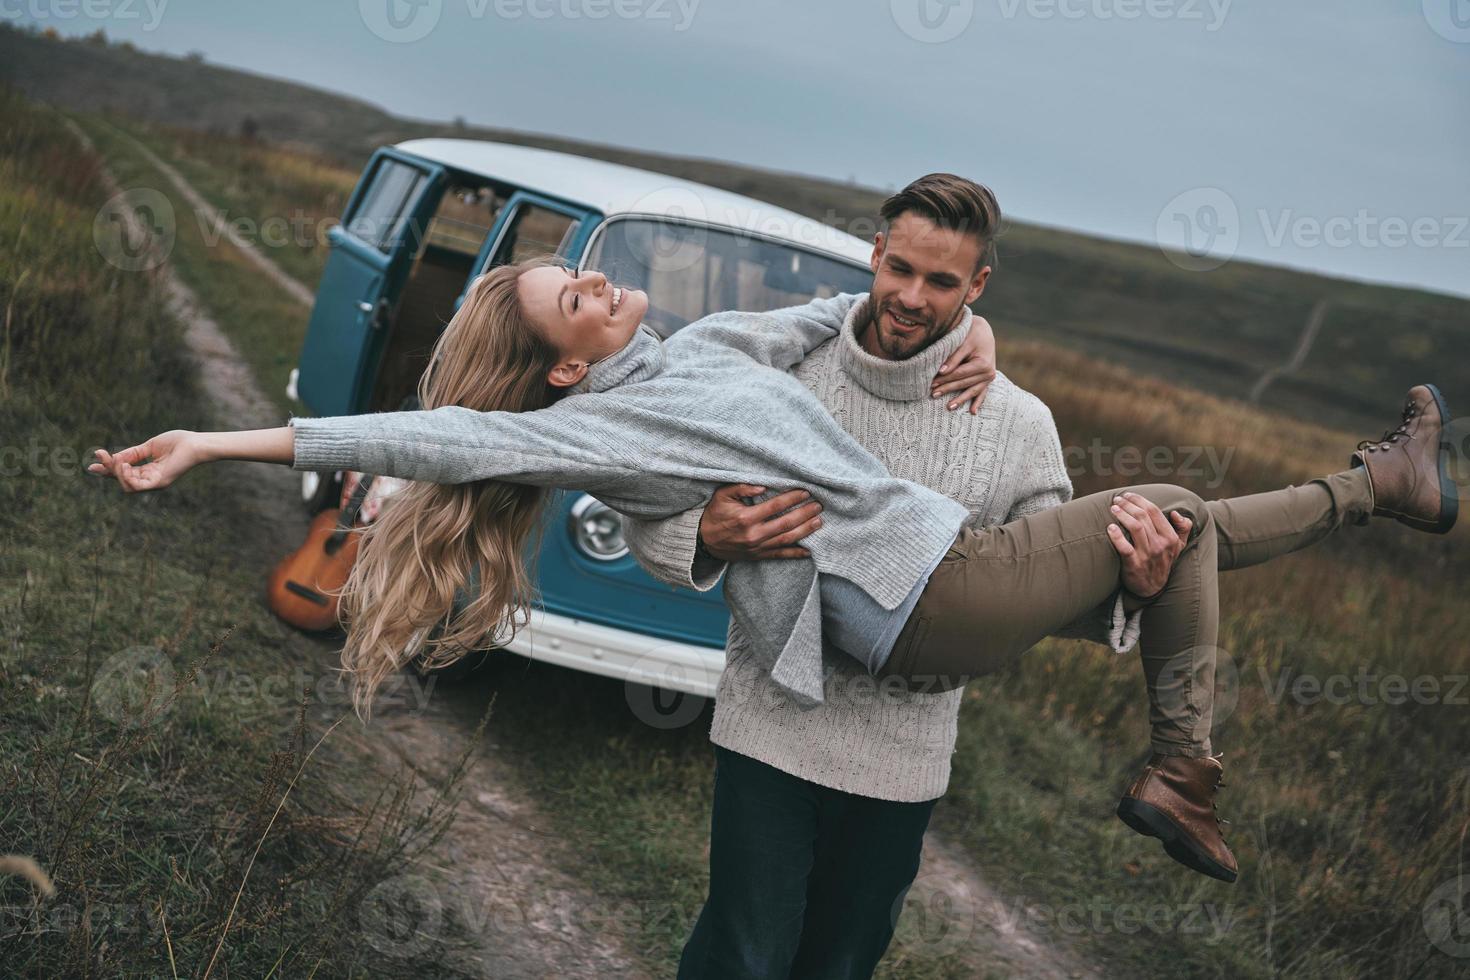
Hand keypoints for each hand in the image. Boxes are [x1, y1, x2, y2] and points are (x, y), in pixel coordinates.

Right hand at [87, 430, 200, 492]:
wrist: (195, 443)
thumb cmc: (177, 442)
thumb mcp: (148, 446)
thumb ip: (132, 453)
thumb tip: (114, 458)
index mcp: (148, 470)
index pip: (124, 473)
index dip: (108, 469)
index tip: (92, 464)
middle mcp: (150, 479)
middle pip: (122, 479)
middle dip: (108, 469)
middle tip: (99, 455)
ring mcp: (154, 483)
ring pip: (126, 485)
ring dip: (116, 473)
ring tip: (116, 460)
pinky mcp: (159, 483)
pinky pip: (137, 487)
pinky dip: (126, 477)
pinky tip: (123, 466)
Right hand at [698, 483, 822, 561]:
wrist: (703, 541)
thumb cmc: (714, 514)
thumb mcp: (722, 496)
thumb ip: (741, 488)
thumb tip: (762, 486)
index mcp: (745, 518)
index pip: (775, 506)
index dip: (792, 498)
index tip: (805, 492)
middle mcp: (753, 534)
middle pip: (786, 523)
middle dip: (805, 513)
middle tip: (819, 505)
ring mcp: (757, 547)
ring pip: (787, 539)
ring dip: (805, 530)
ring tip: (818, 522)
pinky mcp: (758, 556)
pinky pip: (780, 556)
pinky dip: (795, 554)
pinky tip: (809, 550)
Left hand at [930, 314, 995, 413]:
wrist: (984, 330)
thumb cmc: (972, 332)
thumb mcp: (963, 342)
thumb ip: (953, 358)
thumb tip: (941, 372)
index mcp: (983, 364)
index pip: (959, 374)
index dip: (945, 379)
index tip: (931, 383)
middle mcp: (989, 373)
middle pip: (963, 384)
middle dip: (947, 389)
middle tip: (932, 394)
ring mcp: (989, 377)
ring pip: (972, 391)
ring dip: (960, 399)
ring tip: (948, 407)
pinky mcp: (988, 379)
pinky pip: (982, 392)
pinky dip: (978, 402)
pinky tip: (972, 412)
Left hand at [1106, 491, 1191, 604]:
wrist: (1153, 589)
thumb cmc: (1162, 562)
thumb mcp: (1178, 547)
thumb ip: (1183, 529)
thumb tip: (1176, 513)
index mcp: (1170, 537)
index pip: (1154, 511)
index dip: (1140, 500)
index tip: (1128, 495)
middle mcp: (1160, 545)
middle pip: (1143, 517)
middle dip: (1128, 504)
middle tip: (1117, 499)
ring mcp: (1147, 555)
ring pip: (1135, 528)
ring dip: (1122, 515)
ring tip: (1113, 508)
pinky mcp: (1134, 565)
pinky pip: (1125, 548)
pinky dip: (1117, 537)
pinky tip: (1109, 528)